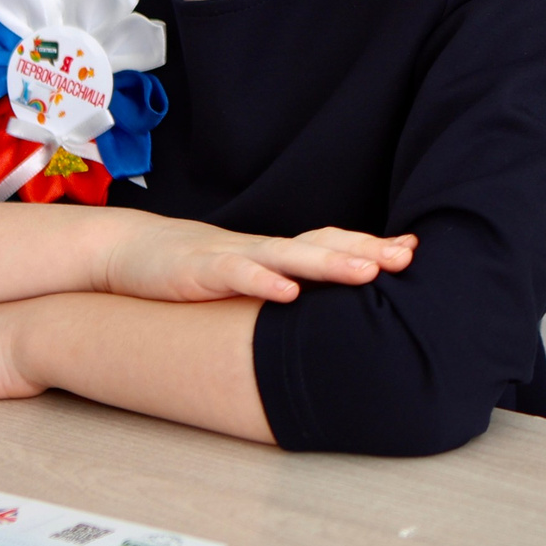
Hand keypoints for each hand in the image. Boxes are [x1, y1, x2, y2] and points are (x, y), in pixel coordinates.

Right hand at [93, 216, 414, 303]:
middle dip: (366, 250)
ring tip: (366, 271)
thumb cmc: (196, 270)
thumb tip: (327, 303)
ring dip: (329, 262)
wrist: (131, 252)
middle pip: (322, 244)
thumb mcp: (246, 278)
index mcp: (277, 252)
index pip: (332, 243)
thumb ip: (284, 284)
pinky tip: (289, 292)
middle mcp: (263, 249)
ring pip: (288, 255)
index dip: (372, 246)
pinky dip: (264, 281)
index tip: (414, 251)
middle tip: (407, 258)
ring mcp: (234, 256)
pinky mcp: (201, 271)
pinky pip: (237, 274)